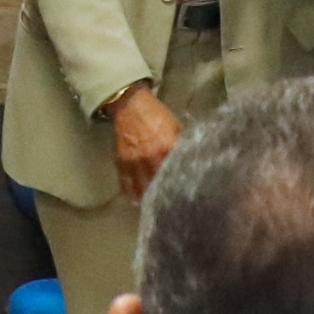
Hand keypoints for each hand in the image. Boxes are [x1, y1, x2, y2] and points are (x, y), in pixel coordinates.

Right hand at [106, 82, 183, 200]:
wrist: (130, 105)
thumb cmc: (156, 115)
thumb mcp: (175, 128)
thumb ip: (181, 145)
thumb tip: (193, 159)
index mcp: (166, 147)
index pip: (177, 173)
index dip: (182, 185)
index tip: (189, 195)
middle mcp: (150, 158)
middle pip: (159, 185)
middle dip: (166, 196)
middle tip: (174, 206)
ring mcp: (134, 162)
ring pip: (142, 189)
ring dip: (149, 199)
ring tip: (156, 208)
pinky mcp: (121, 163)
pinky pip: (126, 184)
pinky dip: (132, 194)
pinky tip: (138, 202)